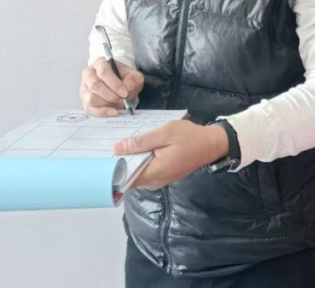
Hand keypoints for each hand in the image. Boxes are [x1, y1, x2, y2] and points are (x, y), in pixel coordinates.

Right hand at [80, 58, 143, 116]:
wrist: (119, 85)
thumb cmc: (124, 78)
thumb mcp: (133, 75)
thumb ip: (134, 78)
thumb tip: (128, 86)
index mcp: (100, 63)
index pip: (104, 72)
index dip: (114, 84)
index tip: (125, 93)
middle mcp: (88, 74)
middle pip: (95, 85)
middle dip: (111, 95)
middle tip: (123, 100)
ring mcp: (84, 88)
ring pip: (91, 98)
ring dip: (107, 103)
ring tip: (119, 103)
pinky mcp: (84, 101)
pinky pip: (90, 109)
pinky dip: (102, 112)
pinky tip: (113, 112)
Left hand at [113, 120, 229, 189]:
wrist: (211, 144)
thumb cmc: (189, 137)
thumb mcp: (164, 133)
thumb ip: (140, 142)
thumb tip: (116, 149)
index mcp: (154, 172)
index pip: (125, 179)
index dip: (112, 170)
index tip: (103, 158)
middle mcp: (155, 181)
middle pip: (129, 176)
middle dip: (120, 163)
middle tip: (112, 145)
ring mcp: (160, 180)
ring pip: (137, 174)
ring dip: (130, 161)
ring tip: (124, 144)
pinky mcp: (163, 176)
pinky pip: (145, 171)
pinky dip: (140, 161)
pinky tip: (139, 148)